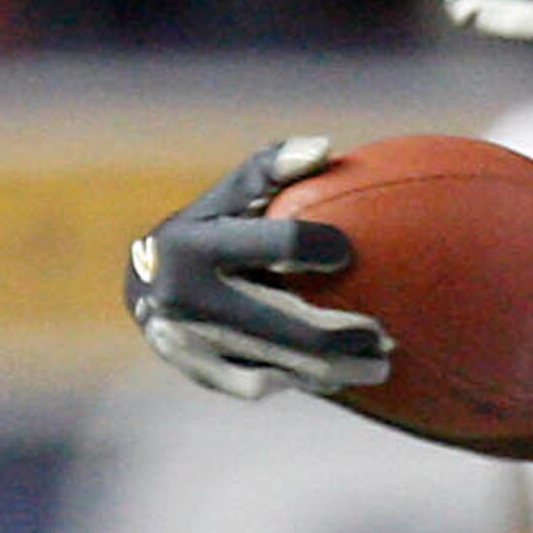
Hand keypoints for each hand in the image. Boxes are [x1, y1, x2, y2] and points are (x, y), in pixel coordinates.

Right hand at [123, 138, 390, 402]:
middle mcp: (187, 295)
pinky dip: (301, 382)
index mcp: (196, 244)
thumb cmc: (209, 227)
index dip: (318, 246)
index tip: (347, 252)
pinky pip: (262, 384)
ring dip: (338, 371)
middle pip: (292, 327)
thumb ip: (272, 169)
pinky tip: (332, 378)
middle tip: (389, 341)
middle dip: (348, 338)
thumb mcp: (229, 194)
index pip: (277, 243)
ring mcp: (189, 339)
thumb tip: (324, 148)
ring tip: (379, 366)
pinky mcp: (198, 371)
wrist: (143, 283)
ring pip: (283, 366)